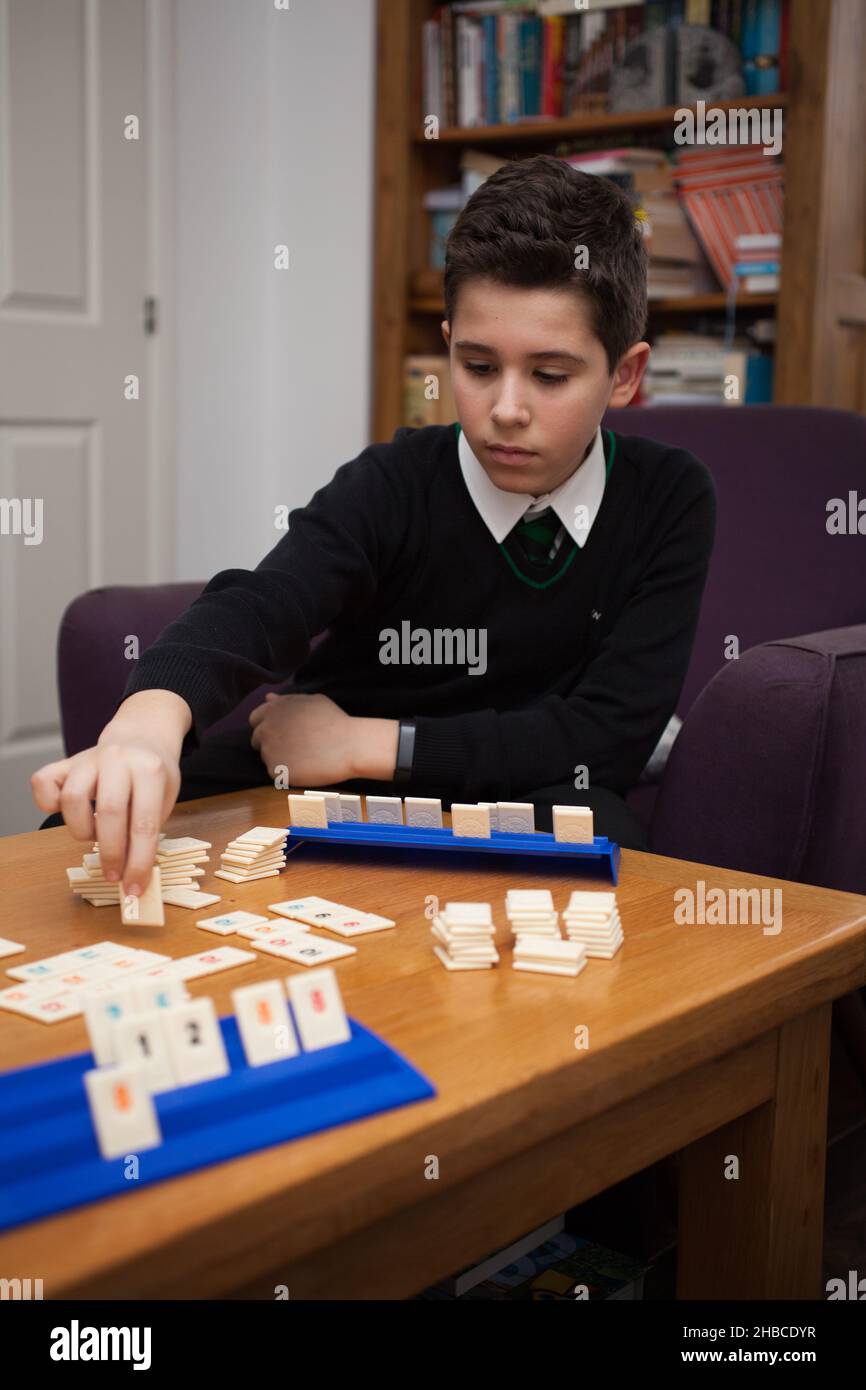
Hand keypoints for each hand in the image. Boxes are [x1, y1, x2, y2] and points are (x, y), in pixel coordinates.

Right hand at [31, 737, 180, 895]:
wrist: (140, 738)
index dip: (139, 861)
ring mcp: (88, 758)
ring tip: (96, 835)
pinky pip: (43, 783)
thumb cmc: (153, 776)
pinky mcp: (65, 763)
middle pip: (109, 812)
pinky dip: (48, 804)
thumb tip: (131, 874)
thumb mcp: (165, 798)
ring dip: (82, 830)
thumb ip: (148, 830)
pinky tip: (68, 814)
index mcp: (150, 769)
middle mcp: (117, 759)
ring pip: (72, 799)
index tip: (134, 887)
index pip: (144, 823)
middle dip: (111, 854)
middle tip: (113, 876)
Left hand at [248, 692, 398, 783]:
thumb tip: (268, 698)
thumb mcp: (312, 702)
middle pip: (256, 740)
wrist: (349, 746)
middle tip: (296, 747)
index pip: (255, 719)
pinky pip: (275, 773)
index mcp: (273, 710)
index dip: (268, 726)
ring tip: (304, 756)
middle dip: (271, 743)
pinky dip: (286, 773)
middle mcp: (266, 729)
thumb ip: (286, 700)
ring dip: (280, 758)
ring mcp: (269, 751)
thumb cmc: (334, 721)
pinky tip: (304, 767)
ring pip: (266, 757)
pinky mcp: (275, 771)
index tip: (284, 733)